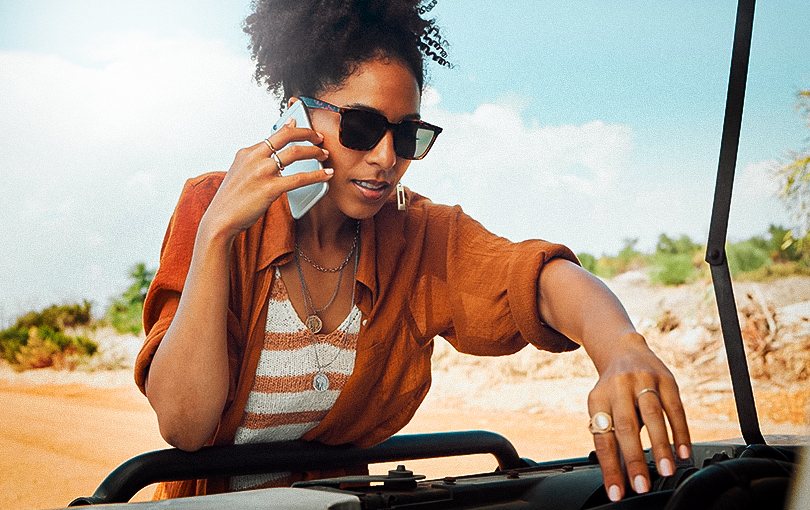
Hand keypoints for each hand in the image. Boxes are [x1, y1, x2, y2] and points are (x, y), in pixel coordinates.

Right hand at [203, 118, 332, 239]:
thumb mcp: (239, 172)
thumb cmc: (232, 199)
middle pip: (287, 136)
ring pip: (296, 153)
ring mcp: (262, 172)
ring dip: (314, 152)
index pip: (275, 134)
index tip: (303, 125)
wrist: (220, 219)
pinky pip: (300, 178)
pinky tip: (326, 176)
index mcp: (247, 153)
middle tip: (319, 138)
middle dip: (307, 134)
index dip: (293, 128)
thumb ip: (255, 159)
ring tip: (324, 155)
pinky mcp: (270, 188)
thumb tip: (271, 149)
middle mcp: (255, 158)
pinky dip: (317, 175)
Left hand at [586, 333, 690, 501]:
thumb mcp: (605, 408)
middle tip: (641, 486)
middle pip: (626, 427)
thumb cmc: (613, 389)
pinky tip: (683, 452)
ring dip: (660, 447)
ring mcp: (642, 381)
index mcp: (598, 399)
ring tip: (665, 471)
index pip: (603, 438)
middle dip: (634, 459)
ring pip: (652, 416)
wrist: (623, 350)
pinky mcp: (666, 379)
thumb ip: (614, 440)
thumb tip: (619, 476)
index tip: (617, 492)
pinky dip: (680, 432)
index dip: (609, 467)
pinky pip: (675, 408)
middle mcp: (618, 388)